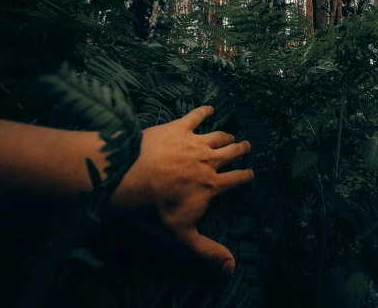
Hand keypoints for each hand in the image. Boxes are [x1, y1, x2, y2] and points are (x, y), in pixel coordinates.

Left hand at [113, 106, 252, 274]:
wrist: (126, 176)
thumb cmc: (153, 209)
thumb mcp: (181, 237)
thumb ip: (206, 252)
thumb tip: (231, 269)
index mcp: (212, 185)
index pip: (237, 180)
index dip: (246, 177)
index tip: (251, 174)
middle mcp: (208, 160)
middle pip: (231, 153)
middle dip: (241, 151)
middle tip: (246, 147)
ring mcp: (193, 142)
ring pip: (218, 136)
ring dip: (227, 135)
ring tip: (231, 135)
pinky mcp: (177, 128)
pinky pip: (196, 116)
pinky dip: (204, 111)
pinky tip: (209, 108)